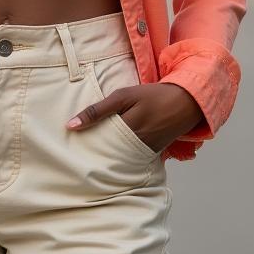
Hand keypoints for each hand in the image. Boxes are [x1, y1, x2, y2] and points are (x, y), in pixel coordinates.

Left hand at [65, 82, 204, 153]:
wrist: (184, 103)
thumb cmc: (152, 95)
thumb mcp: (124, 96)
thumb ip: (98, 110)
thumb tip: (71, 125)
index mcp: (127, 129)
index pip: (97, 142)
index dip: (84, 144)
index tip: (69, 146)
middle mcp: (136, 145)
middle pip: (107, 154)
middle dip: (93, 153)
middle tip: (75, 153)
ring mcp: (144, 152)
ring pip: (117, 158)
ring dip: (105, 155)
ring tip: (90, 154)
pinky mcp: (150, 154)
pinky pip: (130, 158)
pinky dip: (119, 156)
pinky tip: (110, 153)